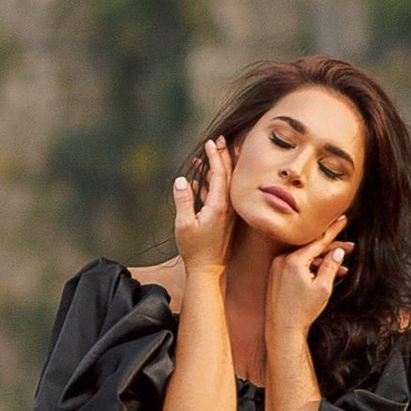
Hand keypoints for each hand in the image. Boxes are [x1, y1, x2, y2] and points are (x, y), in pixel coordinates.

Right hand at [172, 135, 235, 274]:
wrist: (209, 270)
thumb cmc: (195, 249)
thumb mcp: (184, 225)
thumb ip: (183, 201)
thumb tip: (182, 180)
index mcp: (219, 206)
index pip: (220, 174)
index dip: (215, 156)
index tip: (211, 142)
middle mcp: (227, 207)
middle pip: (228, 175)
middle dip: (223, 156)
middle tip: (220, 140)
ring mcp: (228, 213)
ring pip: (226, 184)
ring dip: (218, 168)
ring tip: (211, 155)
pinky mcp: (225, 219)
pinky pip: (221, 195)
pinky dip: (212, 184)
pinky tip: (201, 180)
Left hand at [269, 217, 349, 334]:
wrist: (282, 329)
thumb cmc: (303, 311)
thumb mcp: (323, 288)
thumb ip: (331, 265)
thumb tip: (338, 251)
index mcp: (294, 261)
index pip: (318, 240)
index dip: (334, 230)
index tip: (343, 218)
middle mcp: (283, 260)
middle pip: (312, 248)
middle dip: (333, 248)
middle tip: (351, 247)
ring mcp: (278, 267)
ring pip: (306, 257)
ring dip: (324, 260)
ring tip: (343, 266)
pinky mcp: (276, 275)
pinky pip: (297, 266)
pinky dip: (312, 268)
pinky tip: (326, 273)